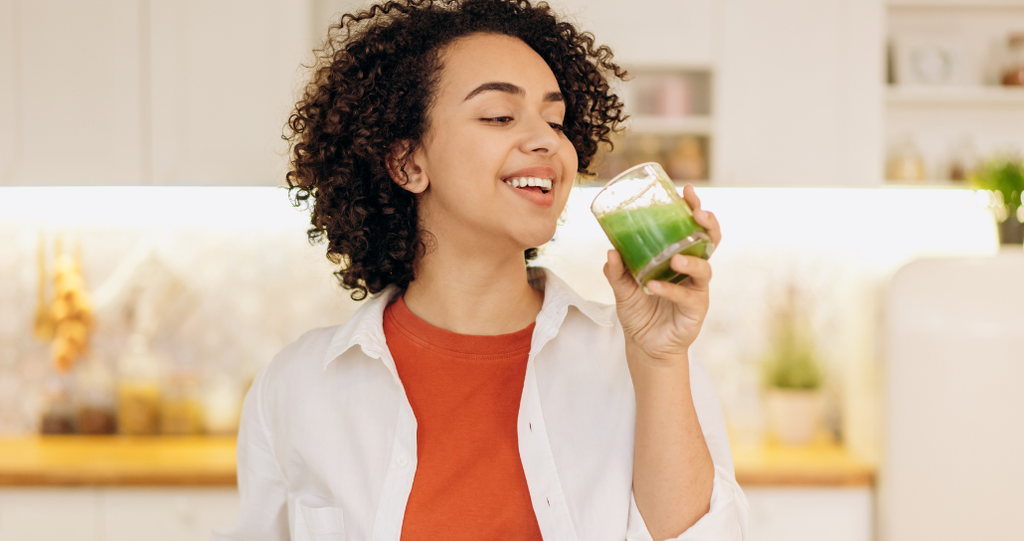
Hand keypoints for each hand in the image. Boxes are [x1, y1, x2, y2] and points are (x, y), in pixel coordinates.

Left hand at [602, 184, 721, 366]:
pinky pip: (686, 297)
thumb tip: (610, 250)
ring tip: (675, 257)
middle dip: (708, 224)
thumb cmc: (639, 311)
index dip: (694, 209)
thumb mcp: (622, 288)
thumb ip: (617, 271)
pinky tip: (654, 286)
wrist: (644, 345)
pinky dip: (670, 290)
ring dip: (691, 260)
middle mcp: (692, 270)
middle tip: (697, 214)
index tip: (687, 191)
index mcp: (679, 257)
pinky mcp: (695, 310)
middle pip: (710, 241)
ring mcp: (696, 290)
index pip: (693, 228)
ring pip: (704, 269)